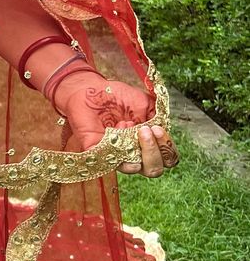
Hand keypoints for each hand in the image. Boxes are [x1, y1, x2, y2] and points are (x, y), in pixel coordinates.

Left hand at [52, 71, 178, 176]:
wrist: (92, 89)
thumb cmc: (118, 97)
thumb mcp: (145, 104)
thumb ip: (158, 119)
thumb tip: (164, 132)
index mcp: (149, 143)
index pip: (167, 158)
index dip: (168, 148)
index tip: (158, 129)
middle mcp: (135, 154)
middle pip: (153, 170)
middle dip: (154, 152)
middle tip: (146, 130)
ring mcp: (116, 156)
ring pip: (133, 169)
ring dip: (135, 147)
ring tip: (128, 124)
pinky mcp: (98, 154)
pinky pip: (111, 162)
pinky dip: (117, 146)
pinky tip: (117, 127)